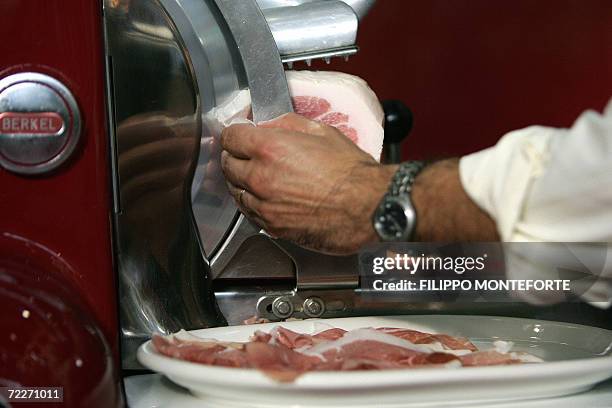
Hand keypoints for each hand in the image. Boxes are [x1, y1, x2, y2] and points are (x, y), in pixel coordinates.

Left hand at [220, 113, 396, 253]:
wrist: (368, 206)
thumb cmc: (351, 171)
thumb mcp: (321, 131)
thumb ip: (287, 125)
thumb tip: (269, 125)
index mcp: (269, 148)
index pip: (231, 137)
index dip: (236, 134)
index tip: (240, 135)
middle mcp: (261, 178)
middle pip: (228, 165)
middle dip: (236, 157)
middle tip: (246, 155)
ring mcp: (265, 206)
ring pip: (236, 192)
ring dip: (242, 182)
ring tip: (257, 177)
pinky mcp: (273, 226)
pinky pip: (250, 213)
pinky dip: (253, 204)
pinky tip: (266, 198)